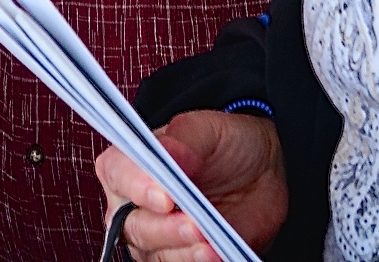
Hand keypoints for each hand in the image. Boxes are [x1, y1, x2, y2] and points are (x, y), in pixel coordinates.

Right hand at [96, 110, 286, 261]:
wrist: (260, 170)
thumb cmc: (224, 144)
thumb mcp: (209, 129)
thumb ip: (185, 139)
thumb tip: (169, 152)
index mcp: (131, 162)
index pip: (118, 174)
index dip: (136, 186)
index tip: (164, 197)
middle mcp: (134, 203)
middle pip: (133, 224)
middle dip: (164, 228)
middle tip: (194, 224)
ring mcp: (155, 234)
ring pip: (153, 252)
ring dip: (183, 250)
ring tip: (210, 242)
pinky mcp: (179, 255)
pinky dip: (195, 261)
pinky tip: (216, 252)